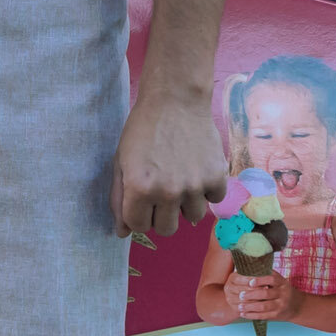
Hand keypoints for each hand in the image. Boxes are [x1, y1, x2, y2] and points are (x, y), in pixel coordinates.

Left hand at [115, 89, 230, 239]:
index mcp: (139, 188)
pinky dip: (206, 191)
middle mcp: (168, 192)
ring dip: (184, 205)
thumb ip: (118, 199)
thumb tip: (121, 233)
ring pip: (191, 218)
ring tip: (179, 180)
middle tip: (160, 194)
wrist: (176, 102)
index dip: (137, 216)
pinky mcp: (217, 179)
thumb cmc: (142, 130)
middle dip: (160, 216)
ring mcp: (195, 187)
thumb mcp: (120, 162)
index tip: (140, 203)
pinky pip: (213, 201)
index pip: (138, 226)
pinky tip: (196, 171)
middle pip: (166, 229)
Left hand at [227, 270, 296, 322]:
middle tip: (240, 295)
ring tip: (239, 306)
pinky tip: (243, 313)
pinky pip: (263, 316)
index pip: (271, 279)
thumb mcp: (278, 280)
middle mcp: (283, 294)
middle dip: (251, 295)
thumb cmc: (281, 290)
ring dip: (250, 306)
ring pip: (264, 306)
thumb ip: (265, 274)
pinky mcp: (277, 315)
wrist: (297, 306)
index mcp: (281, 282)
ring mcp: (280, 305)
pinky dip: (252, 315)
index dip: (260, 280)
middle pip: (266, 294)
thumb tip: (247, 266)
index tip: (249, 282)